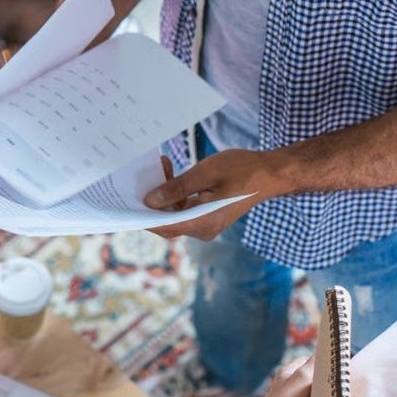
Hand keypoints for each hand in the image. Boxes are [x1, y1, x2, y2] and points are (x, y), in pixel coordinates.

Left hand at [143, 149, 281, 239]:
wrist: (270, 173)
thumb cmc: (242, 169)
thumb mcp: (205, 173)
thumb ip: (177, 188)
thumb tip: (150, 200)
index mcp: (203, 223)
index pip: (163, 227)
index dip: (142, 216)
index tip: (126, 201)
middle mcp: (203, 229)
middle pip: (166, 222)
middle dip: (152, 200)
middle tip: (141, 177)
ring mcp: (206, 224)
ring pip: (174, 214)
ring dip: (164, 193)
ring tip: (161, 166)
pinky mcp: (208, 216)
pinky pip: (184, 209)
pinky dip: (175, 193)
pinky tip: (171, 172)